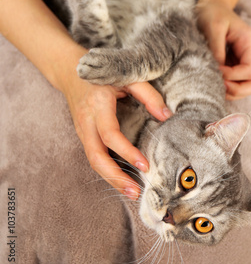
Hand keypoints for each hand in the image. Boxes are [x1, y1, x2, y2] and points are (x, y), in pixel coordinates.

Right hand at [60, 51, 171, 199]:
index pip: (110, 134)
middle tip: (136, 192)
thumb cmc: (104, 74)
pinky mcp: (82, 136)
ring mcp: (81, 130)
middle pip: (95, 156)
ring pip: (92, 161)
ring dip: (111, 179)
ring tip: (132, 192)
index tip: (145, 165)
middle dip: (115, 177)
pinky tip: (122, 179)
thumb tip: (167, 116)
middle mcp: (86, 121)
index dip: (126, 152)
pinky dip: (107, 171)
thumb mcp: (128, 76)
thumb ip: (149, 95)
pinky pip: (93, 157)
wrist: (70, 71)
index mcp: (98, 105)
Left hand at [196, 0, 250, 99]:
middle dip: (239, 90)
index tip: (216, 71)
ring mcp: (245, 61)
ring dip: (233, 91)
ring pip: (249, 87)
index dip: (233, 76)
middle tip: (219, 86)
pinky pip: (237, 83)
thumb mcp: (213, 27)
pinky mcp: (235, 65)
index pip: (250, 70)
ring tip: (213, 85)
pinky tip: (213, 81)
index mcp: (250, 43)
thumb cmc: (212, 12)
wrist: (211, 6)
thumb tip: (217, 71)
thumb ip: (216, 49)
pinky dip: (227, 87)